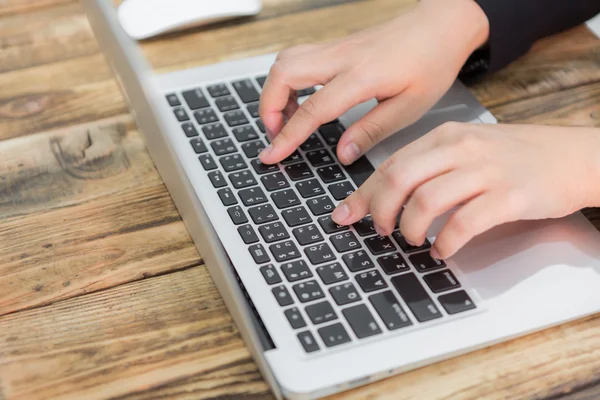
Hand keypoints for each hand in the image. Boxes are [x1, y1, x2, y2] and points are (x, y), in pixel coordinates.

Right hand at [259, 0, 488, 165]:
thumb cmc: (431, 63)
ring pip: (284, 61)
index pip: (313, 109)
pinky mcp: (336, 46)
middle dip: (268, 108)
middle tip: (277, 135)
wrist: (440, 26)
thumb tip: (342, 153)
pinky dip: (287, 81)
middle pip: (283, 74)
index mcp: (362, 76)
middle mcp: (341, 57)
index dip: (288, 136)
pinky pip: (297, 58)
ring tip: (287, 119)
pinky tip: (301, 99)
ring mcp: (336, 47)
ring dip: (275, 92)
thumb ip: (371, 131)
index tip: (272, 155)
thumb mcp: (409, 108)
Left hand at [331, 122, 599, 258]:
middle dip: (379, 211)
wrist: (573, 157)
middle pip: (399, 179)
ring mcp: (485, 170)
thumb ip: (428, 168)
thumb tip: (383, 196)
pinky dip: (445, 243)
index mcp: (445, 136)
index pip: (390, 164)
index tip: (345, 215)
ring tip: (415, 240)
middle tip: (381, 230)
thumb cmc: (515, 157)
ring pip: (426, 201)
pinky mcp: (509, 196)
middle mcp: (461, 148)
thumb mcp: (467, 149)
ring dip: (410, 229)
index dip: (363, 194)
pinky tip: (443, 251)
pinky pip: (463, 224)